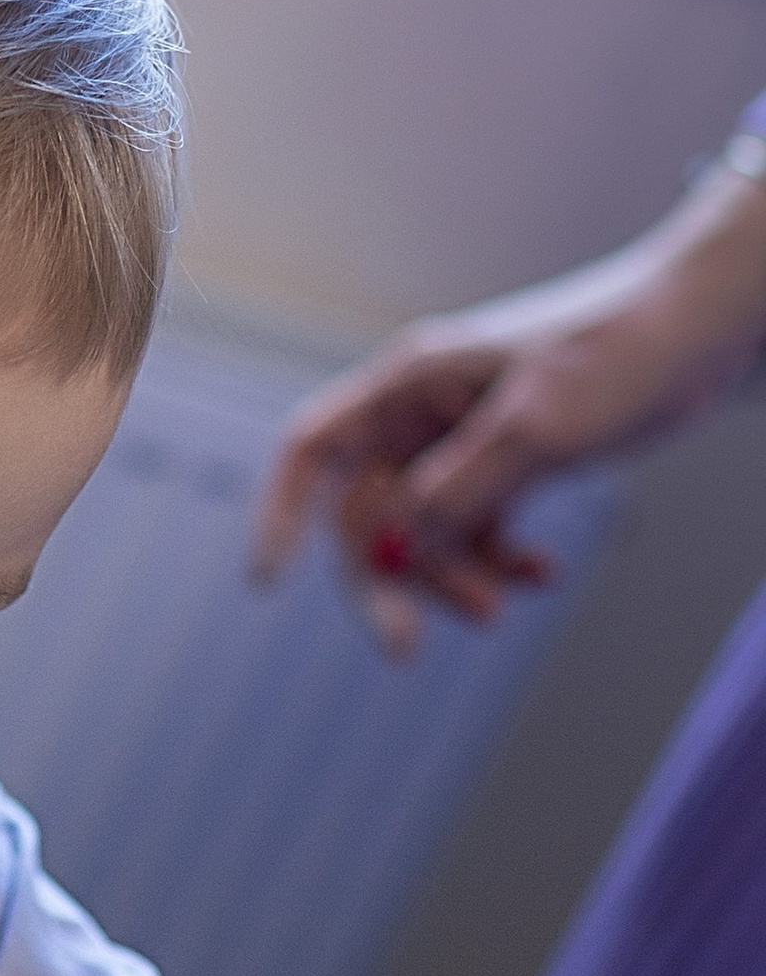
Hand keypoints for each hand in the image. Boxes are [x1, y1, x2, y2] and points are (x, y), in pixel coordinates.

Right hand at [251, 183, 765, 657]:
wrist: (705, 330)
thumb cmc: (622, 350)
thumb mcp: (536, 428)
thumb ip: (458, 490)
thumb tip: (394, 547)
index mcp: (411, 384)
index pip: (313, 450)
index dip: (282, 514)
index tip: (270, 582)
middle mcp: (425, 415)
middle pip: (367, 514)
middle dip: (388, 579)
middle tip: (407, 646)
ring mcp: (464, 442)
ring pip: (424, 534)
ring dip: (455, 577)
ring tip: (505, 603)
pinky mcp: (507, 463)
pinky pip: (476, 531)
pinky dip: (500, 561)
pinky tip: (541, 574)